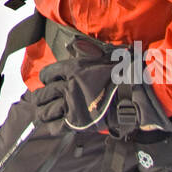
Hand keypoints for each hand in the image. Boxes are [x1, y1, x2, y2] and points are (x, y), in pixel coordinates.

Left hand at [35, 39, 171, 136]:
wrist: (133, 92)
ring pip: (46, 111)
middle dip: (39, 97)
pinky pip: (57, 126)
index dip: (45, 78)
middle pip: (43, 94)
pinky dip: (51, 126)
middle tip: (38, 99)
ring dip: (42, 112)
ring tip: (40, 114)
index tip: (46, 81)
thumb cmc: (120, 72)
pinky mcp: (77, 122)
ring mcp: (71, 105)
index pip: (48, 74)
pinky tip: (50, 126)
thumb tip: (70, 45)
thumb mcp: (100, 55)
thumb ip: (83, 50)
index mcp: (72, 69)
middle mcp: (68, 86)